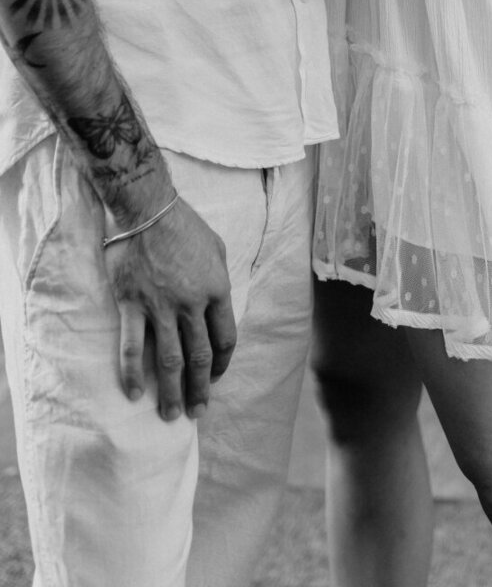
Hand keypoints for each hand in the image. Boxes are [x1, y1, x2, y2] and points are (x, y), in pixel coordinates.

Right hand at [102, 195, 236, 420]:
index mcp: (217, 290)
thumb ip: (219, 279)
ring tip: (170, 415)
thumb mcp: (217, 249)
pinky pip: (133, 347)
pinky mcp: (133, 305)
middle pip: (199, 356)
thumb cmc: (186, 226)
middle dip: (200, 388)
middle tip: (197, 412)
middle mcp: (192, 304)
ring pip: (169, 359)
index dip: (222, 364)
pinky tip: (134, 395)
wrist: (150, 210)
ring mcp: (161, 306)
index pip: (225, 338)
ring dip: (171, 391)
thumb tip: (220, 304)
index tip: (216, 377)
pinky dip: (132, 373)